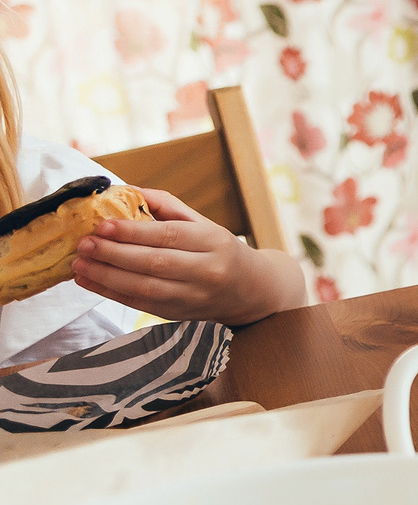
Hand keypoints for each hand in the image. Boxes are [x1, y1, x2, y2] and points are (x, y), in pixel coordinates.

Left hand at [72, 189, 302, 323]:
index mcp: (214, 242)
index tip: (102, 225)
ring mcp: (193, 297)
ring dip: (106, 276)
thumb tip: (126, 191)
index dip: (133, 232)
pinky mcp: (178, 314)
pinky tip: (89, 281)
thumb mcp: (203, 224)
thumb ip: (167, 206)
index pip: (170, 236)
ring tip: (80, 264)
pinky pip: (139, 303)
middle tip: (85, 244)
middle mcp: (207, 271)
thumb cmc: (219, 251)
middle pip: (154, 263)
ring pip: (144, 287)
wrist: (249, 290)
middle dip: (114, 254)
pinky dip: (110, 292)